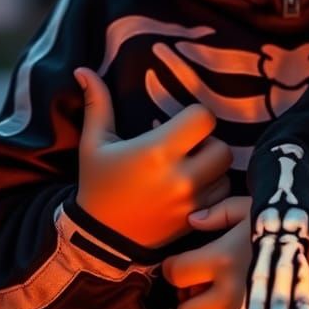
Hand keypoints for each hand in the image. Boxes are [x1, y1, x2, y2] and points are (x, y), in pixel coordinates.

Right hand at [73, 68, 231, 248]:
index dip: (195, 117)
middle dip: (207, 143)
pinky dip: (214, 190)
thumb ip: (97, 104)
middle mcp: (179, 177)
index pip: (203, 119)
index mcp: (156, 151)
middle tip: (188, 146)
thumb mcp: (94, 144)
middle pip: (221, 147)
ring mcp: (190, 202)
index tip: (180, 124)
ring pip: (225, 173)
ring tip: (190, 166)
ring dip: (213, 167)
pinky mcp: (195, 220)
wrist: (98, 239)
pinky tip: (194, 187)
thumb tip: (83, 70)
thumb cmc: (98, 184)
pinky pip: (222, 196)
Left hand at [162, 197, 252, 308]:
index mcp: (223, 260)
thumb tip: (192, 220)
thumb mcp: (261, 209)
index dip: (176, 269)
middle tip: (206, 291)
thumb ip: (222, 212)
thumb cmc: (302, 230)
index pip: (175, 274)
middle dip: (191, 303)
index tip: (186, 266)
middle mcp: (229, 298)